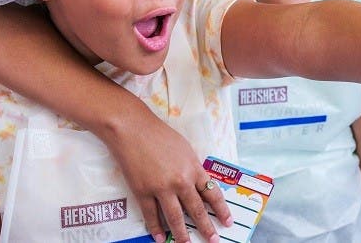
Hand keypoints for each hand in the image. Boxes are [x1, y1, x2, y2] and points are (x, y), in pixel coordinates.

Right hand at [101, 108, 232, 242]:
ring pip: (175, 218)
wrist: (133, 129)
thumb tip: (196, 185)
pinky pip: (151, 215)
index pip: (212, 194)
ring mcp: (161, 188)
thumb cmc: (159, 135)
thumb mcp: (185, 149)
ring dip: (182, 234)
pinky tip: (161, 237)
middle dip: (206, 228)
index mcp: (194, 168)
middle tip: (213, 240)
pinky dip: (156, 228)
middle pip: (196, 210)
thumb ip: (192, 168)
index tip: (227, 221)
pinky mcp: (143, 192)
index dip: (221, 210)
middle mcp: (181, 181)